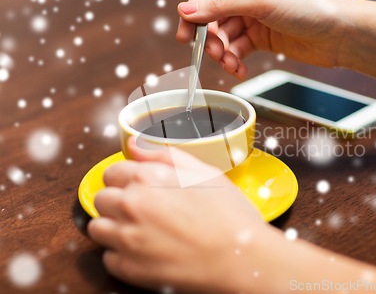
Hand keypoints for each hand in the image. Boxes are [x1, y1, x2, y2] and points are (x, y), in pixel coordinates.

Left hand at [87, 137, 266, 292]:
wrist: (241, 257)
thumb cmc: (229, 215)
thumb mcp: (204, 172)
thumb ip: (164, 154)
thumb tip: (134, 144)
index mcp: (148, 177)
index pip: (111, 172)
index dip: (125, 180)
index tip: (137, 188)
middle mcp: (131, 204)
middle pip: (101, 198)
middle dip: (117, 202)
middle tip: (142, 211)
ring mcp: (127, 237)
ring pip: (97, 228)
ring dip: (113, 227)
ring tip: (140, 231)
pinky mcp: (128, 267)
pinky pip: (108, 257)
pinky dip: (122, 255)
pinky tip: (146, 251)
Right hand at [176, 0, 357, 79]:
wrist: (342, 34)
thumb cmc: (310, 7)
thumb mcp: (262, 2)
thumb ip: (221, 6)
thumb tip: (186, 10)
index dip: (195, 13)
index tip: (186, 34)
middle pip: (214, 17)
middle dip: (211, 38)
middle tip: (213, 54)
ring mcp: (255, 18)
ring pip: (225, 37)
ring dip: (224, 53)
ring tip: (231, 65)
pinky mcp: (263, 39)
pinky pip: (238, 50)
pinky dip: (235, 61)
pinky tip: (238, 69)